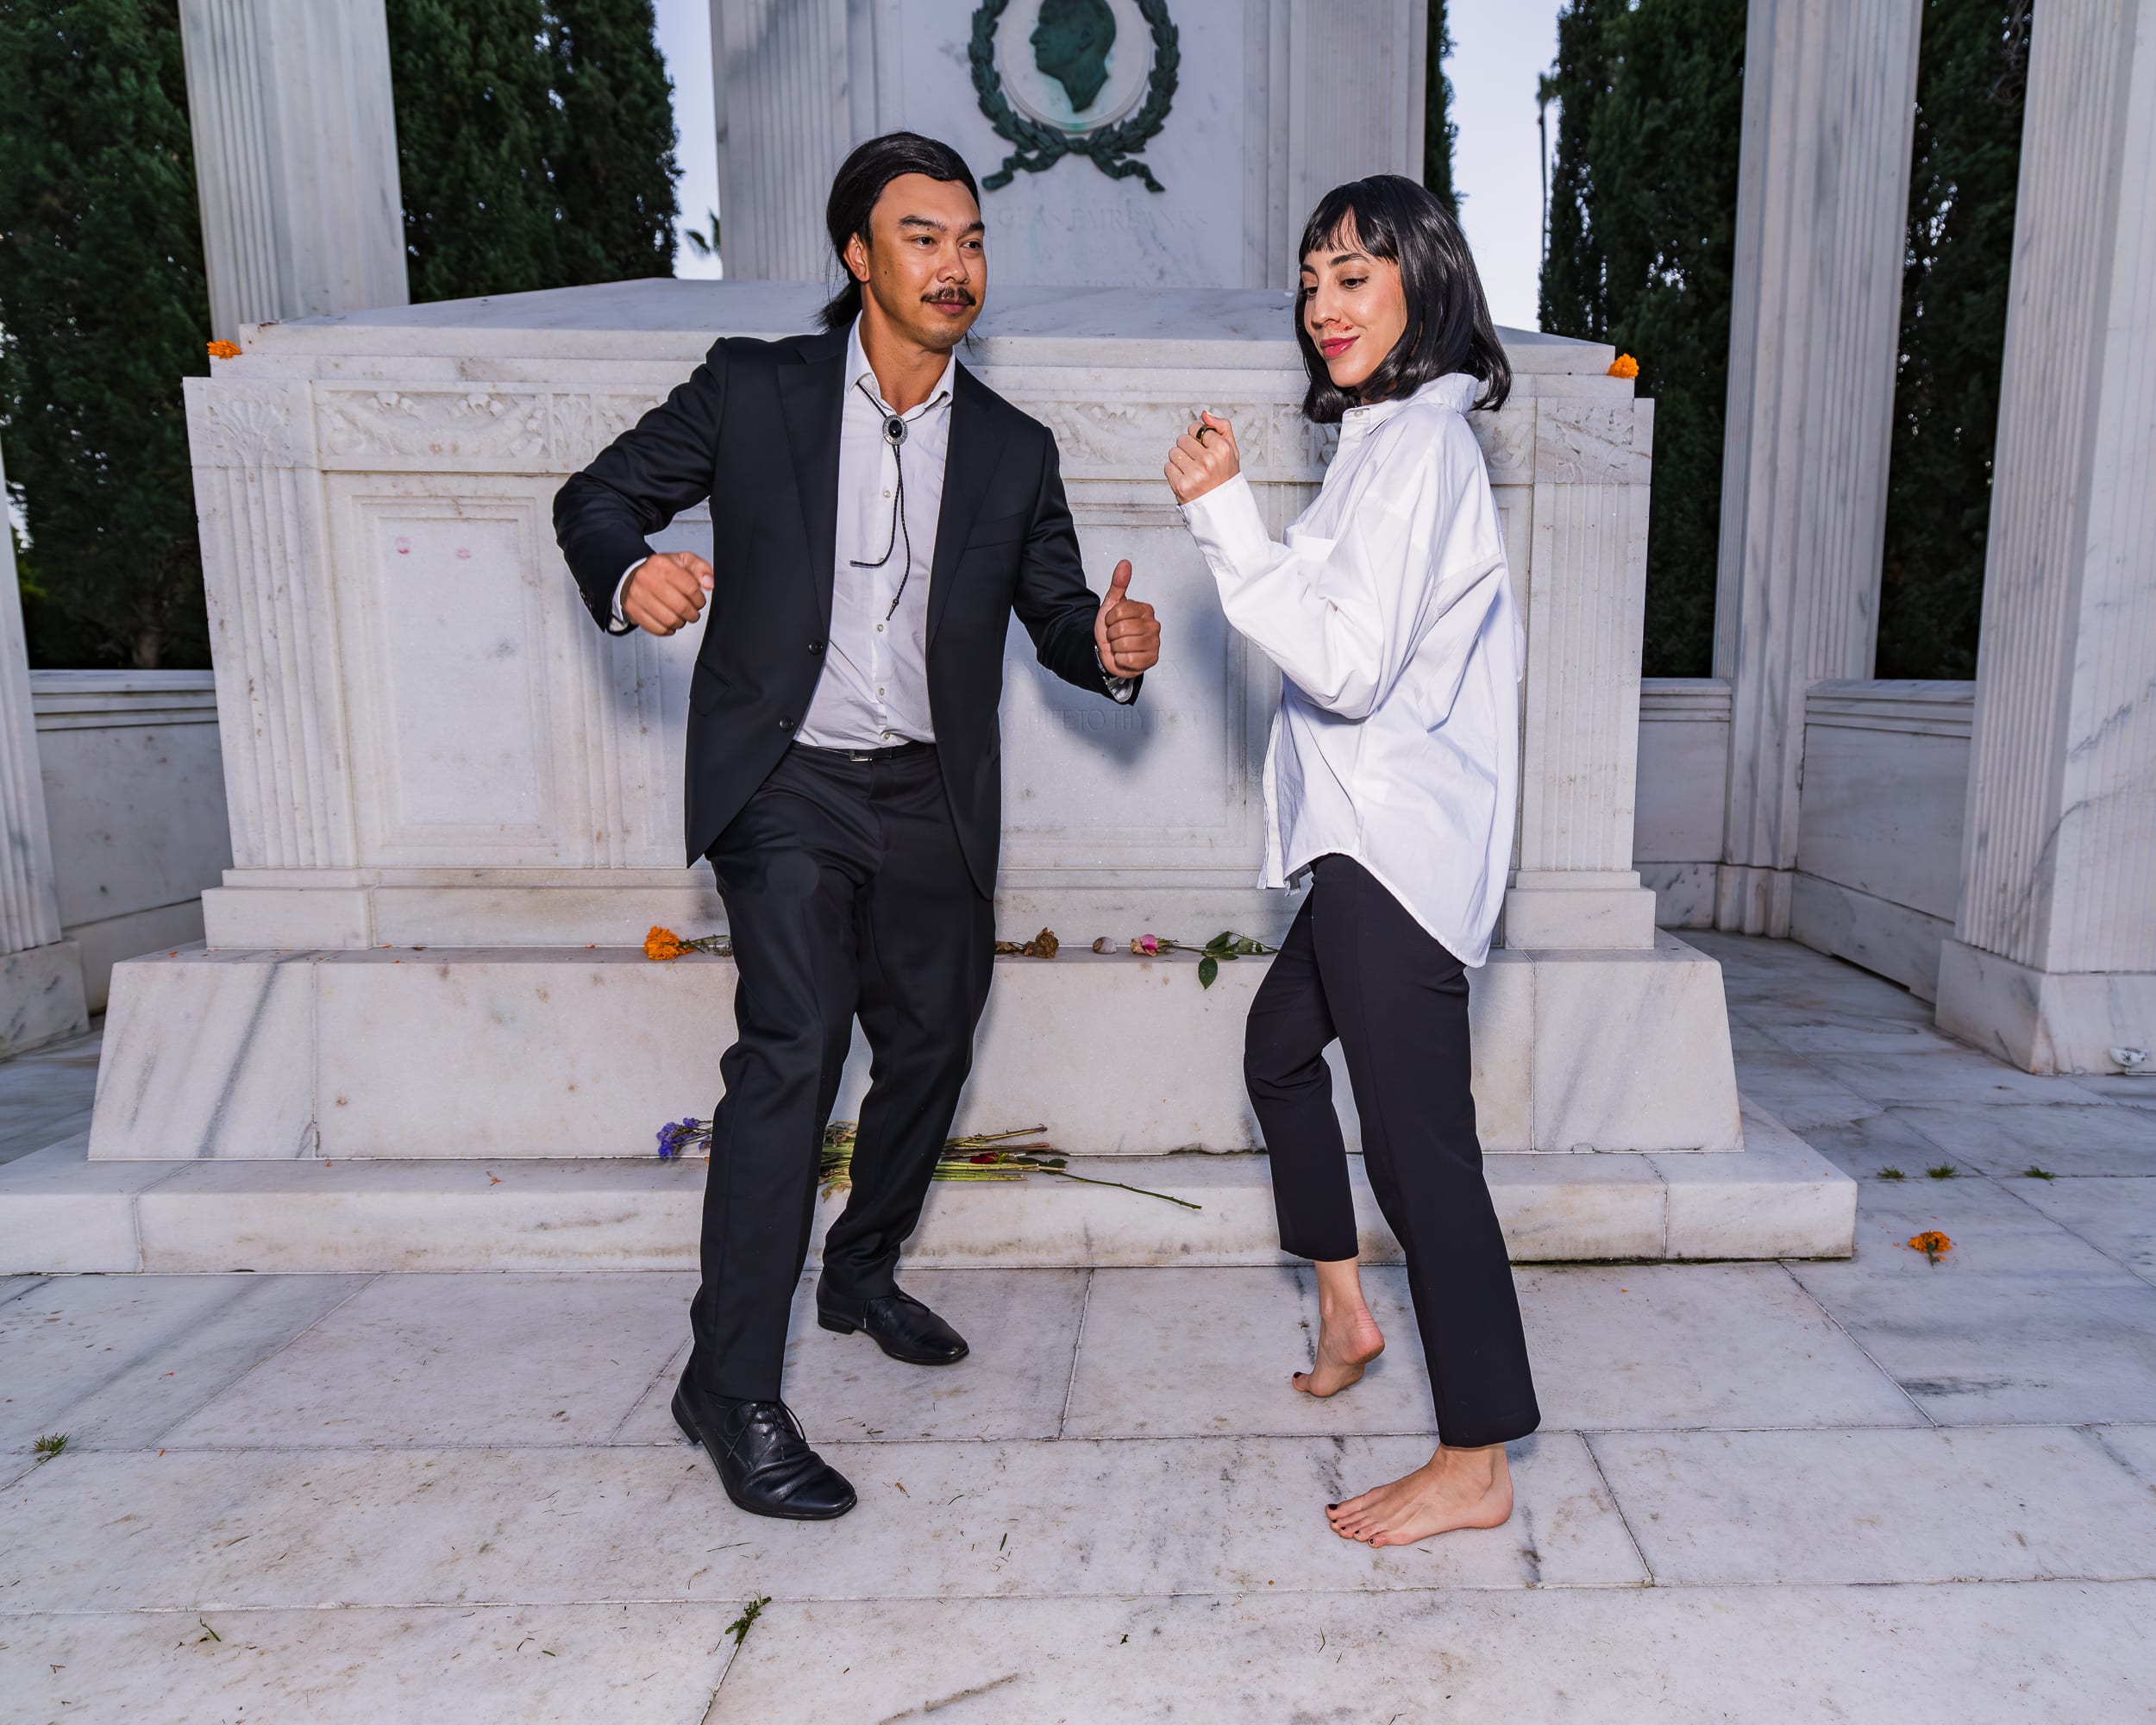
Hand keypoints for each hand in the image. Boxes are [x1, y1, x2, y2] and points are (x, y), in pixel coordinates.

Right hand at [623, 551, 713, 635]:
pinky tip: (669, 622)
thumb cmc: (662, 571)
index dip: (699, 599)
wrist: (635, 576)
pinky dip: (667, 629)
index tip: (699, 601)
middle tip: (693, 612)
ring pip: (669, 620)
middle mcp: (646, 577)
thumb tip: (708, 583)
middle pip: (680, 606)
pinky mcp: (632, 609)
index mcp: (661, 563)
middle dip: (692, 614)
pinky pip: (656, 628)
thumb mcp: (684, 561)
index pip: (690, 587)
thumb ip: (701, 568)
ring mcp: (637, 594)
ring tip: (681, 617)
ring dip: (681, 622)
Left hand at [1095, 558, 1160, 676]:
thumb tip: (1124, 563)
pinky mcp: (1152, 659)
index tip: (1112, 622)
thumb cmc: (1112, 629)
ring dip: (1116, 647)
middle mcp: (1154, 625)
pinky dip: (1121, 660)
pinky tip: (1124, 656)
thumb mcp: (1112, 605)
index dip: (1110, 619)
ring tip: (1120, 646)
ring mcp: (1155, 643)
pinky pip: (1129, 660)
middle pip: (1121, 629)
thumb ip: (1118, 584)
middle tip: (1116, 636)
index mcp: (1146, 610)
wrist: (1108, 651)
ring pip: (1124, 645)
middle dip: (1112, 634)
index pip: (1120, 611)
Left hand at [1164, 411, 1239, 504]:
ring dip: (1179, 460)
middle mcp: (1209, 460)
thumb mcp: (1232, 451)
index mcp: (1222, 449)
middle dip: (1187, 448)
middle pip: (1182, 439)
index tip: (1204, 449)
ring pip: (1173, 452)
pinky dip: (1174, 473)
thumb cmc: (1226, 478)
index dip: (1198, 438)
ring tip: (1192, 471)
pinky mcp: (1182, 485)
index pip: (1196, 428)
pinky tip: (1186, 479)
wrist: (1224, 509)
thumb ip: (1222, 428)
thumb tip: (1204, 414)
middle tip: (1198, 461)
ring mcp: (1195, 473)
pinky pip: (1167, 467)